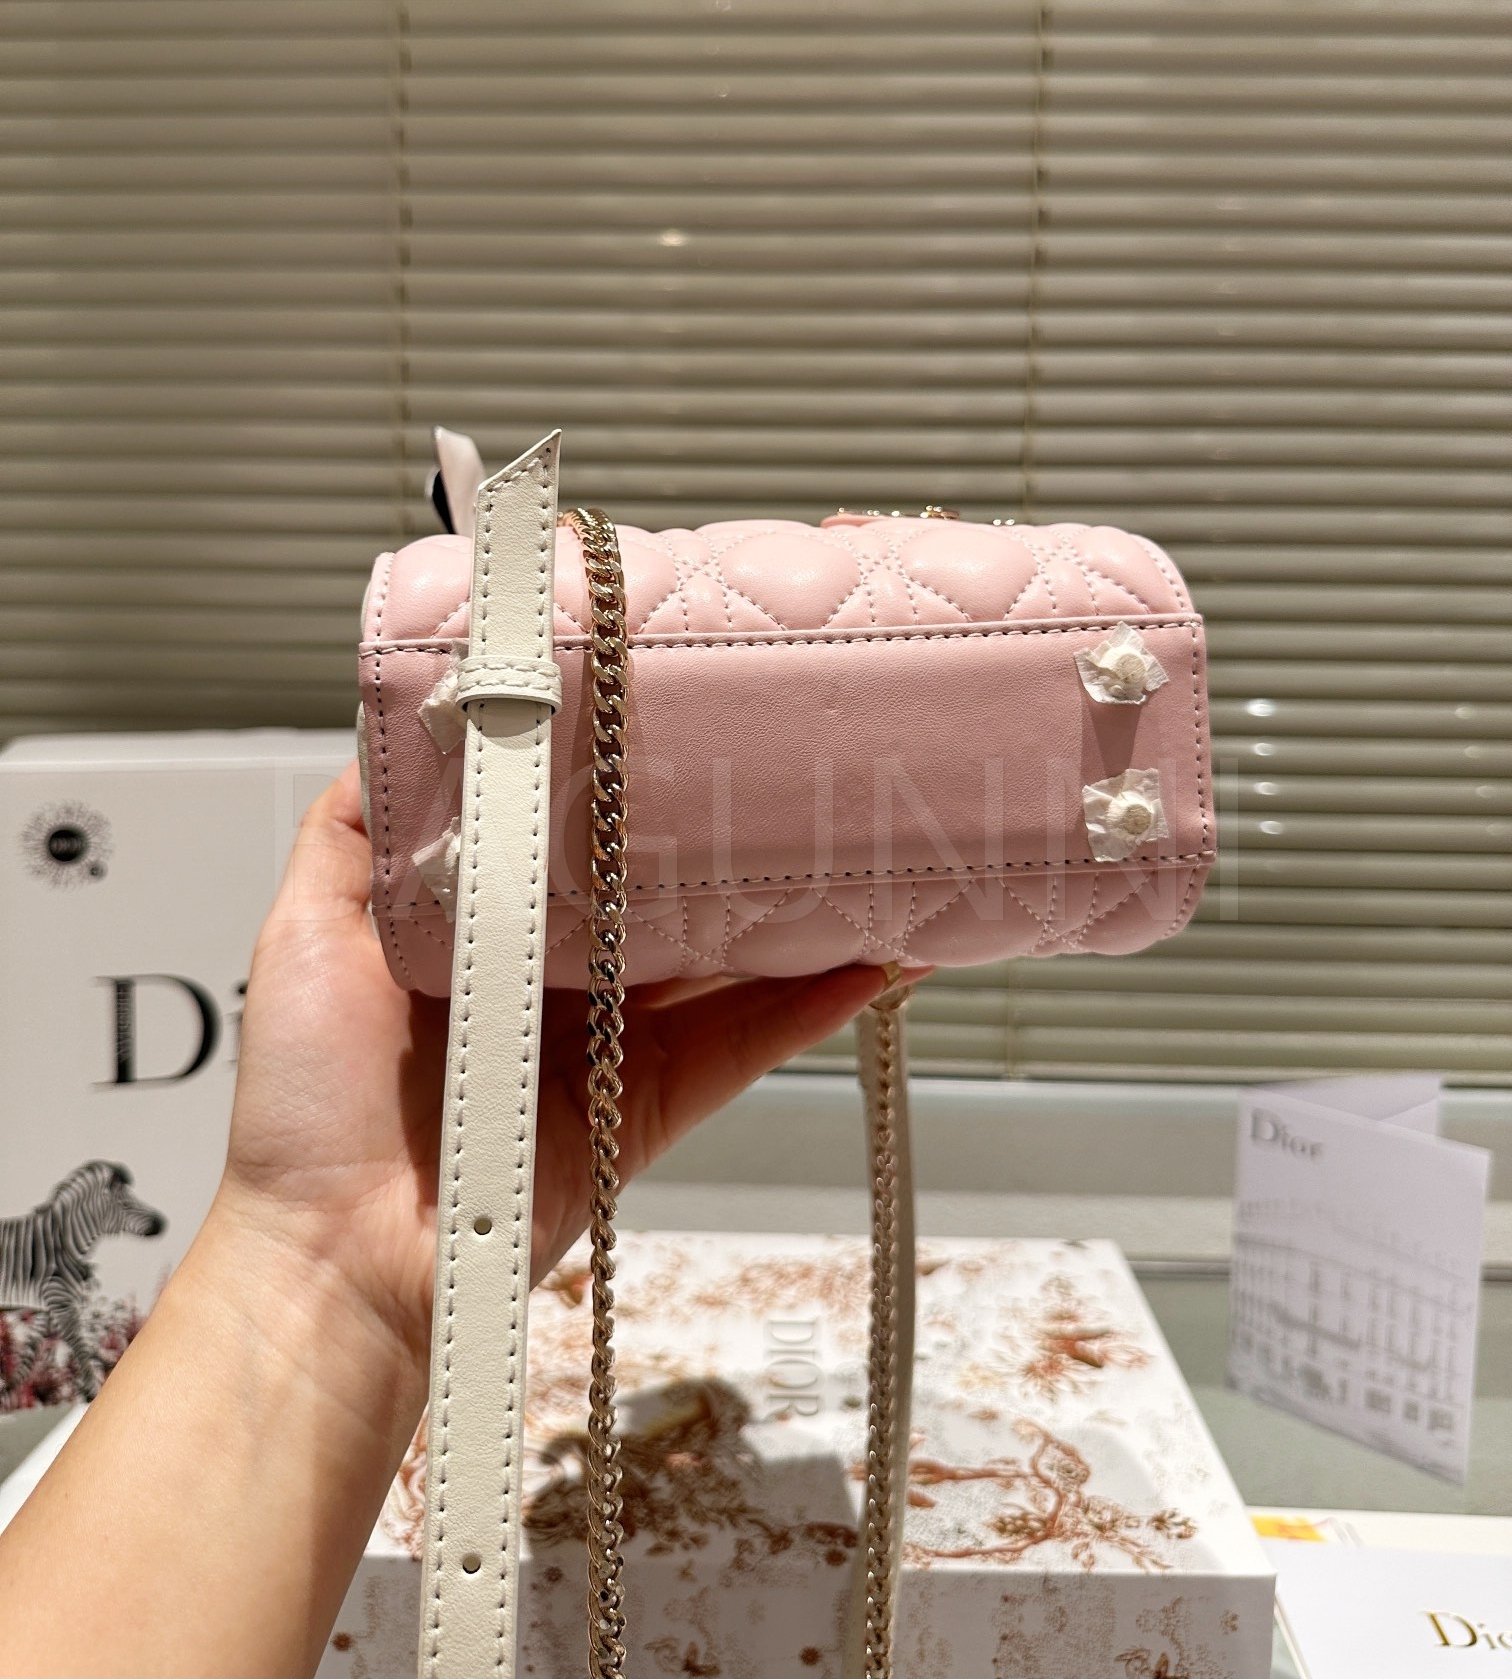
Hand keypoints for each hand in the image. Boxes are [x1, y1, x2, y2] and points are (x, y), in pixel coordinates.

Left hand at [214, 761, 922, 1373]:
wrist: (336, 1255)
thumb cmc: (309, 1102)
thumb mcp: (308, 929)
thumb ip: (354, 830)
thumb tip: (408, 724)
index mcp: (486, 931)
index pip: (577, 842)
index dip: (632, 786)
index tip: (684, 719)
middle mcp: (558, 980)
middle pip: (666, 896)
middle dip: (728, 840)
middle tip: (799, 770)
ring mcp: (614, 1044)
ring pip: (726, 964)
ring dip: (800, 917)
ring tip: (868, 852)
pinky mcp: (653, 1107)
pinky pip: (749, 1044)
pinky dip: (816, 1006)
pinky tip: (877, 959)